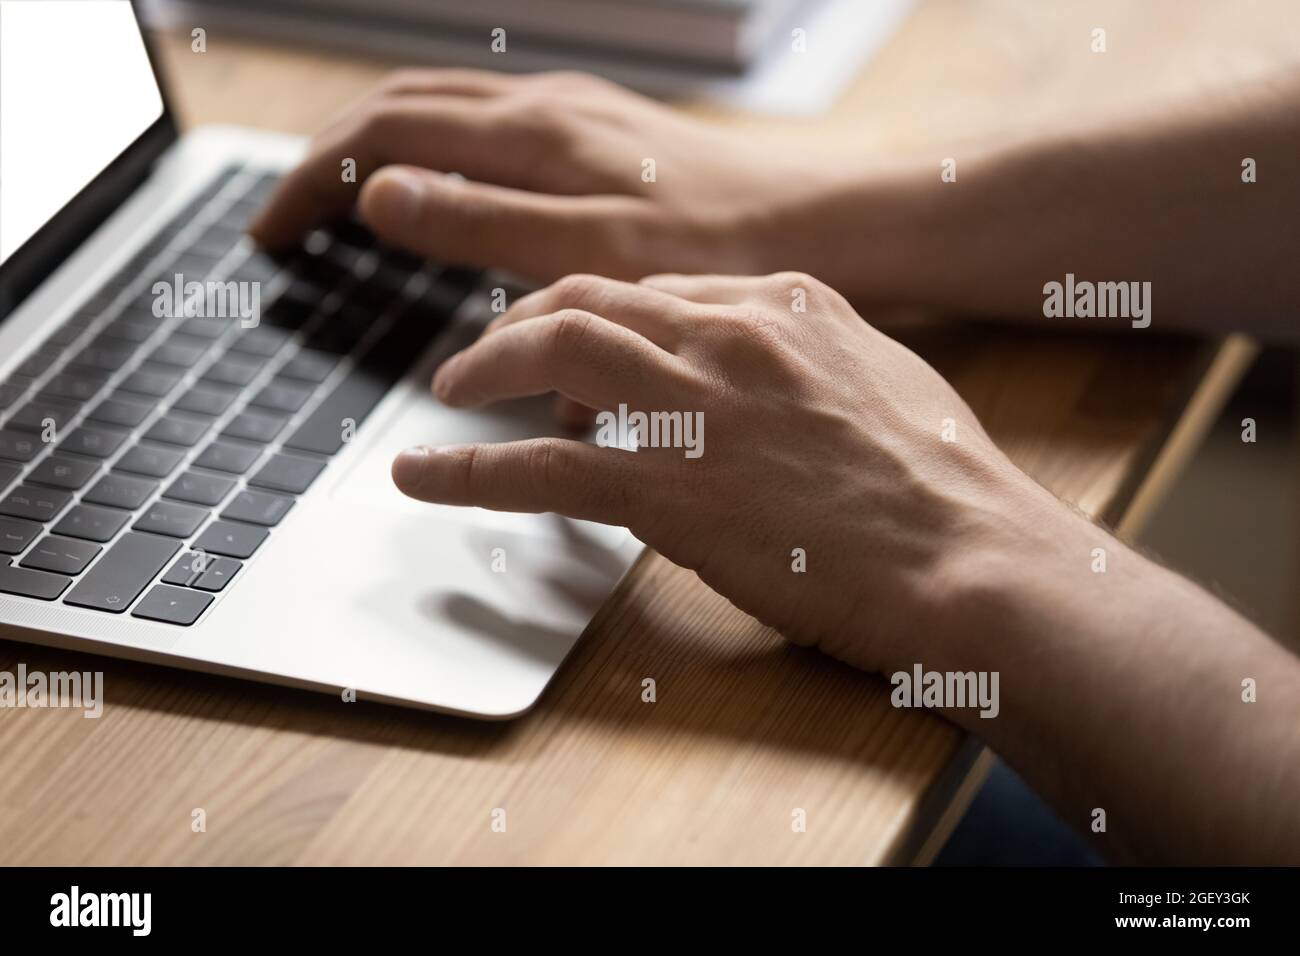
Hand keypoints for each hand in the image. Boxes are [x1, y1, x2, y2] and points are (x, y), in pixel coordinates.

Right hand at [250, 70, 833, 283]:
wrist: (816, 220)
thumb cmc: (718, 246)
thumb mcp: (592, 251)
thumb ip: (482, 222)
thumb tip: (379, 195)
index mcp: (530, 135)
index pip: (383, 136)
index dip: (312, 182)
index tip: (271, 235)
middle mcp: (544, 107)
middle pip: (399, 108)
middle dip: (329, 160)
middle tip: (286, 220)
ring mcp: (573, 111)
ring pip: (443, 108)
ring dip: (377, 147)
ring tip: (341, 202)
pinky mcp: (601, 130)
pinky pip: (488, 121)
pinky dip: (435, 149)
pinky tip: (443, 185)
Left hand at [389, 272, 1073, 671]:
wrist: (971, 558)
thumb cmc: (945, 490)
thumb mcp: (882, 389)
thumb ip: (804, 370)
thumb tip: (754, 387)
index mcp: (785, 304)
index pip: (656, 289)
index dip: (603, 318)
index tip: (579, 354)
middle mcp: (729, 334)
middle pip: (588, 295)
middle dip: (523, 321)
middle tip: (490, 356)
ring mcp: (693, 405)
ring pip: (551, 350)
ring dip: (484, 367)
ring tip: (450, 394)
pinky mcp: (666, 488)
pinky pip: (538, 467)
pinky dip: (467, 469)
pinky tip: (425, 476)